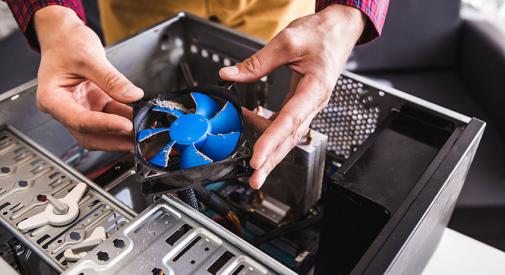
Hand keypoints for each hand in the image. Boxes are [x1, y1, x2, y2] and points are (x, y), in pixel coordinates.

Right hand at [34, 6, 142, 150]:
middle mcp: (64, 108)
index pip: (80, 120)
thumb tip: (133, 95)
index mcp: (52, 99)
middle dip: (115, 140)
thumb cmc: (66, 42)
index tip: (126, 125)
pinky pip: (110, 117)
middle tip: (138, 140)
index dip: (105, 125)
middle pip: (89, 135)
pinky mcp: (93, 105)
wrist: (63, 34)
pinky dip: (125, 119)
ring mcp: (80, 108)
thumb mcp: (89, 57)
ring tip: (143, 132)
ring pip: (101, 131)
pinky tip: (140, 119)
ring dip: (122, 134)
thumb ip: (111, 79)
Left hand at [220, 5, 364, 188]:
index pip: (290, 120)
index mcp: (315, 88)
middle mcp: (314, 102)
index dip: (271, 141)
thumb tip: (229, 75)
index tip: (257, 159)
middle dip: (272, 161)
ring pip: (289, 135)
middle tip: (255, 180)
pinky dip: (270, 130)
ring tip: (254, 166)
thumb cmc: (321, 34)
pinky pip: (287, 123)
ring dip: (271, 152)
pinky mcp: (304, 103)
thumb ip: (257, 62)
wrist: (339, 30)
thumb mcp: (288, 42)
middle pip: (291, 138)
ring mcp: (310, 105)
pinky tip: (254, 128)